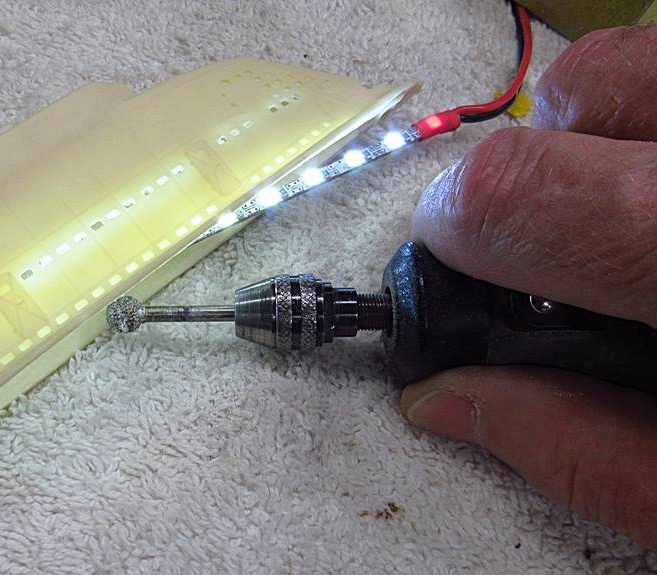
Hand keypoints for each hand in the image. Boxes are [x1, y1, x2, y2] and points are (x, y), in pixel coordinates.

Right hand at [403, 26, 656, 545]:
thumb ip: (573, 450)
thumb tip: (448, 398)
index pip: (521, 196)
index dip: (453, 232)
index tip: (453, 262)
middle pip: (590, 90)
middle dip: (541, 162)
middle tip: (560, 248)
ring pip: (652, 62)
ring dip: (615, 135)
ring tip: (636, 223)